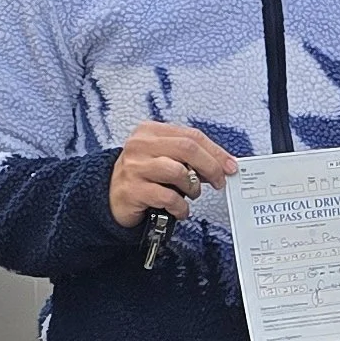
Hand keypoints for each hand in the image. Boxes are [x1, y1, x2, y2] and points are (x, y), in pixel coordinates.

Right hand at [108, 121, 237, 231]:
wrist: (110, 197)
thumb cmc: (142, 177)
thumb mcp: (163, 158)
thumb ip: (188, 157)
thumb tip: (220, 165)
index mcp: (150, 131)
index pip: (191, 135)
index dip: (215, 151)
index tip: (230, 165)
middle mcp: (140, 145)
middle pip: (187, 149)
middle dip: (210, 167)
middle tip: (219, 182)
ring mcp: (135, 167)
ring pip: (178, 171)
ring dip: (192, 187)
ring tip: (191, 194)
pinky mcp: (132, 190)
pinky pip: (167, 197)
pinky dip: (181, 206)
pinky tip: (179, 209)